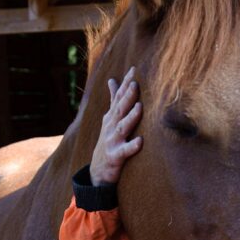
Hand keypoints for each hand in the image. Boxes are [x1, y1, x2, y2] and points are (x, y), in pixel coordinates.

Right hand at [90, 66, 142, 185]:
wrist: (98, 169)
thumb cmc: (109, 139)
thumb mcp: (109, 118)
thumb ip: (113, 99)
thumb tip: (112, 79)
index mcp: (112, 116)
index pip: (119, 97)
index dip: (126, 83)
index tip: (134, 69)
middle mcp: (111, 126)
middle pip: (120, 109)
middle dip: (127, 96)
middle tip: (135, 84)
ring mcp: (112, 141)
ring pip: (122, 127)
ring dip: (131, 117)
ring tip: (139, 107)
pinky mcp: (115, 156)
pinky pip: (125, 151)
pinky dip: (132, 146)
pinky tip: (140, 141)